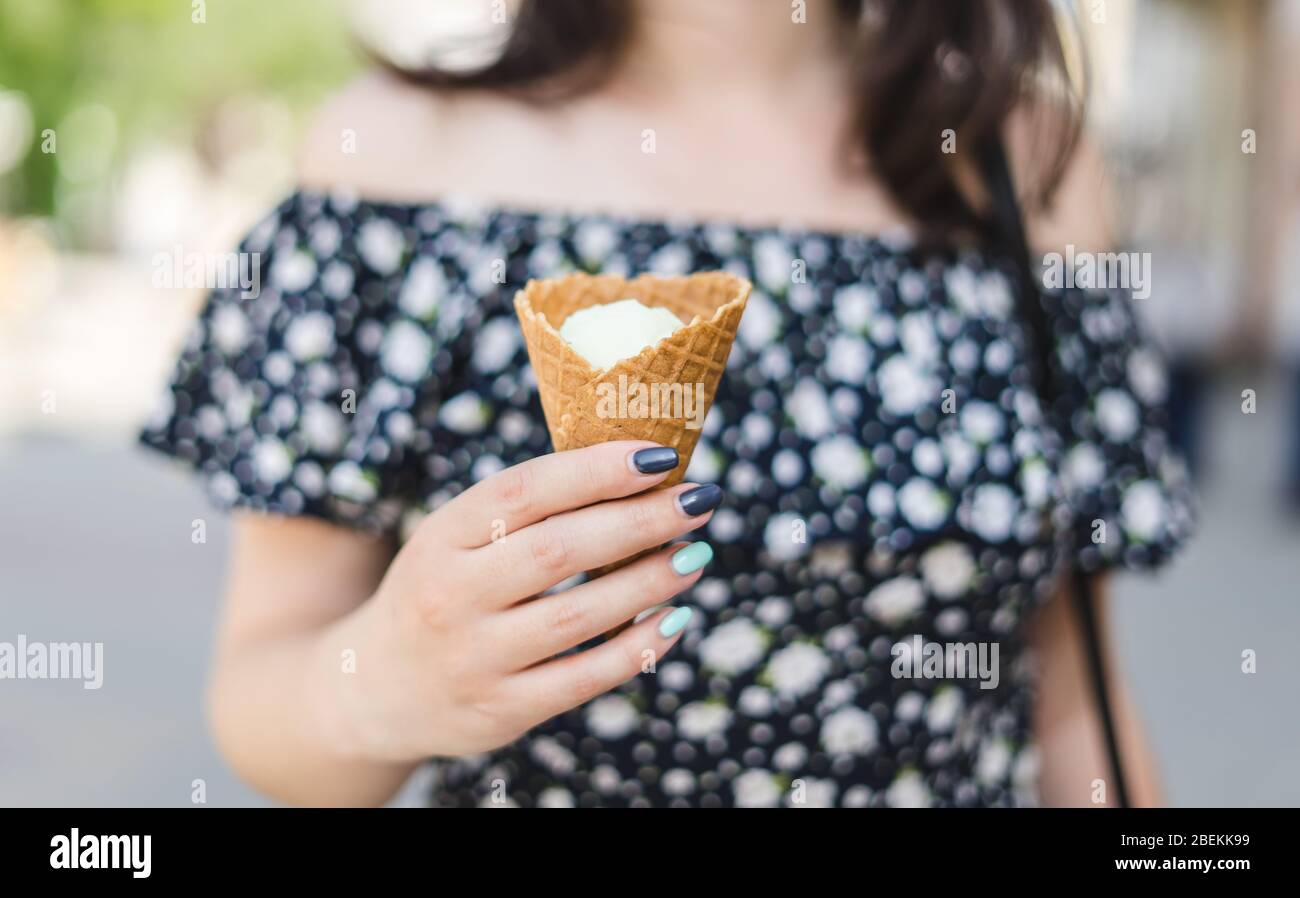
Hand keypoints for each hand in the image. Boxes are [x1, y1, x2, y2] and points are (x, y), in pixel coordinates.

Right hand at [331, 441, 720, 761]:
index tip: (659, 456)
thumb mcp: (457, 539)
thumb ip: (527, 511)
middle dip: (642, 521)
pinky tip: (674, 619)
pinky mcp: (501, 710)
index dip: (598, 469)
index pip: (526, 489)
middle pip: (561, 549)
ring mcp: (474, 658)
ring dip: (650, 581)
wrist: (375, 689)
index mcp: (442, 536)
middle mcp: (451, 596)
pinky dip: (638, 647)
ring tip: (696, 554)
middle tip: (698, 501)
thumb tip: (640, 471)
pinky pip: (585, 677)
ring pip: (579, 614)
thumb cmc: (444, 591)